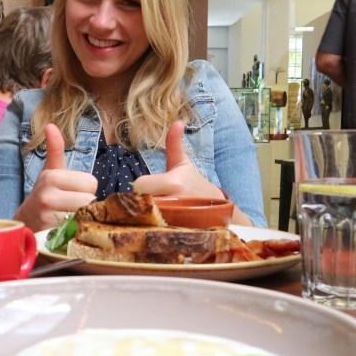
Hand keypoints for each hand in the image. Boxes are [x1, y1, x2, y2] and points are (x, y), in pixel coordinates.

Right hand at [13, 123, 96, 231]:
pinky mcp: (49, 233)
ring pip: (84, 215)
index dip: (85, 190)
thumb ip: (55, 149)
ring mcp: (47, 216)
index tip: (71, 193)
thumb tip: (50, 125)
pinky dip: (74, 230)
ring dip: (80, 218)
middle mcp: (47, 194)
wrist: (25, 222)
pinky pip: (76, 230)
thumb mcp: (50, 171)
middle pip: (90, 199)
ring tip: (66, 216)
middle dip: (83, 205)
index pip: (91, 183)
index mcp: (52, 176)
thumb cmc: (44, 194)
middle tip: (69, 206)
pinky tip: (63, 227)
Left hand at [133, 122, 252, 225]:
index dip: (139, 187)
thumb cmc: (194, 184)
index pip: (139, 185)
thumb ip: (174, 144)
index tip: (146, 189)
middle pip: (138, 204)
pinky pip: (153, 232)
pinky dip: (152, 230)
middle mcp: (174, 203)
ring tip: (153, 214)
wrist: (217, 209)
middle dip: (140, 203)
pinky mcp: (175, 234)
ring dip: (144, 217)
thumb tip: (177, 122)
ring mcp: (175, 221)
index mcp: (173, 183)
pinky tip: (157, 226)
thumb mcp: (183, 164)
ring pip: (144, 219)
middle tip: (147, 203)